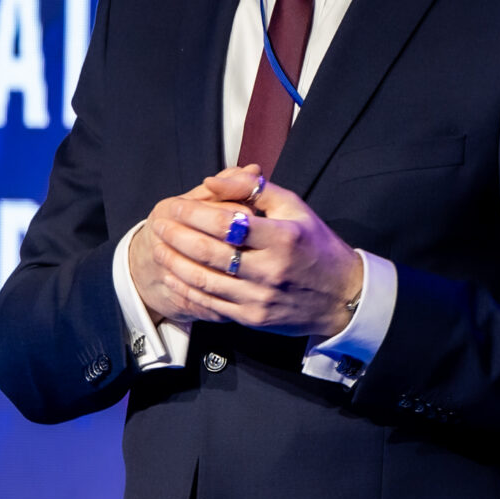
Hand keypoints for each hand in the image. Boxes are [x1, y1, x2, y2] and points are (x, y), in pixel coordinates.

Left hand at [141, 166, 363, 337]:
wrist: (341, 296)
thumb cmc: (315, 246)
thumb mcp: (295, 207)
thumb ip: (254, 189)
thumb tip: (211, 181)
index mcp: (283, 237)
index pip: (226, 222)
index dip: (193, 213)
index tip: (173, 206)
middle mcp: (271, 269)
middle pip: (210, 252)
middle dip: (177, 236)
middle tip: (158, 223)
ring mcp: (260, 297)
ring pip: (205, 280)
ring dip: (175, 263)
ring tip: (158, 247)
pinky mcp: (253, 318)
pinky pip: (210, 304)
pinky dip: (186, 289)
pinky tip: (172, 276)